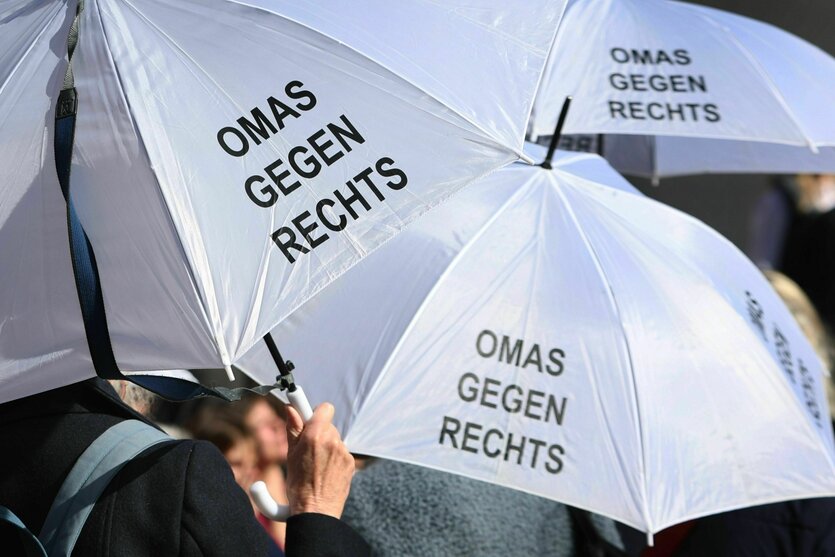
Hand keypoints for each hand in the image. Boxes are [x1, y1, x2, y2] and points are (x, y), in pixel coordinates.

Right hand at [285, 402, 354, 518]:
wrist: (316, 511)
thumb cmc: (298, 485)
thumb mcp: (290, 454)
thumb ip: (293, 428)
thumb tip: (291, 408)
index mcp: (315, 435)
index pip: (325, 408)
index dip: (316, 413)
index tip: (308, 417)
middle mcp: (333, 440)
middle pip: (328, 426)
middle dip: (318, 433)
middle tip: (307, 450)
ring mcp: (344, 452)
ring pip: (335, 440)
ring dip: (326, 447)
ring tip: (316, 466)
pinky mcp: (351, 463)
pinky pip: (341, 453)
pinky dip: (334, 459)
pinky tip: (326, 473)